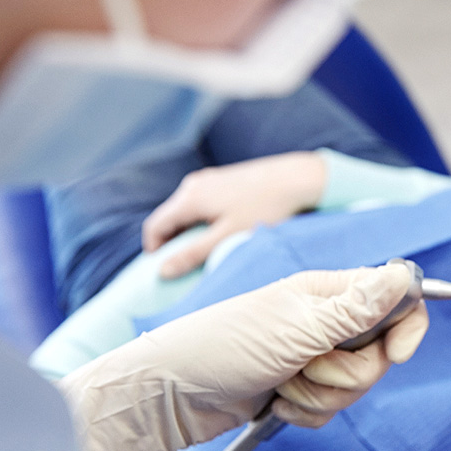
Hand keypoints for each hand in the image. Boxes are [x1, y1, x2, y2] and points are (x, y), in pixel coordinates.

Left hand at [60, 263, 429, 450]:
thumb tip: (403, 274)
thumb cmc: (224, 347)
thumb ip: (356, 308)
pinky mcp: (299, 387)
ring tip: (282, 384)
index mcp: (328, 292)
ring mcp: (312, 356)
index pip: (395, 300)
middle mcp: (325, 320)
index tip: (397, 355)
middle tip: (309, 366)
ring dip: (320, 396)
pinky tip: (276, 403)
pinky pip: (330, 409)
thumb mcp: (297, 327)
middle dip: (347, 374)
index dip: (406, 328)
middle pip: (379, 355)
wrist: (174, 394)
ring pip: (355, 387)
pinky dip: (306, 412)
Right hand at [141, 151, 326, 278]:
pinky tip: (221, 232)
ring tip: (204, 252)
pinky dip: (201, 220)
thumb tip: (163, 272)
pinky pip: (201, 202)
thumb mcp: (227, 237)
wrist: (296, 178)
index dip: (154, 250)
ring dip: (188, 231)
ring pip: (185, 209)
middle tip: (184, 265)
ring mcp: (208, 179)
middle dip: (171, 242)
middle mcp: (193, 185)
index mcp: (189, 198)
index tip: (163, 270)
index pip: (155, 226)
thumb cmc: (265, 209)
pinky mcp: (222, 179)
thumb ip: (194, 254)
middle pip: (169, 217)